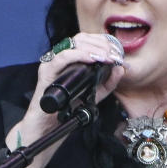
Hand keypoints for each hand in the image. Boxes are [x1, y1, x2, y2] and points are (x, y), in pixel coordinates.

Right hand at [7, 33, 124, 167]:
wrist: (47, 129)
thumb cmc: (65, 112)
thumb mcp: (93, 95)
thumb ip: (107, 83)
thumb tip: (120, 69)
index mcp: (70, 61)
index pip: (87, 41)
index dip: (104, 43)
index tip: (118, 53)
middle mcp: (60, 59)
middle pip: (81, 38)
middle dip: (102, 44)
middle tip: (115, 56)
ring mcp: (52, 64)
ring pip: (73, 44)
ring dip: (94, 48)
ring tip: (107, 57)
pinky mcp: (46, 73)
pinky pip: (62, 58)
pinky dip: (80, 56)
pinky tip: (93, 60)